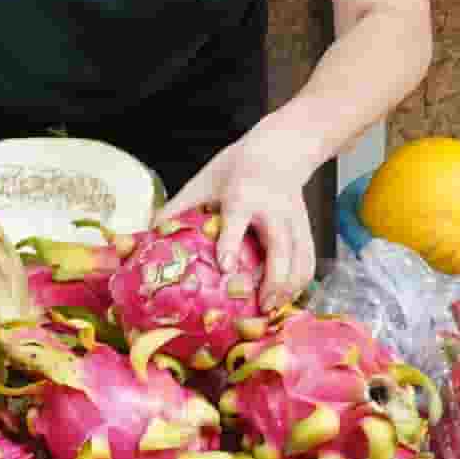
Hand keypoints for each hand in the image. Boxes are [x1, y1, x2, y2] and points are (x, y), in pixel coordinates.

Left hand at [162, 131, 321, 310]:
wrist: (280, 149)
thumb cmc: (237, 166)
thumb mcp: (205, 179)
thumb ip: (181, 205)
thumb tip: (151, 234)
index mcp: (243, 194)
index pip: (237, 219)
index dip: (231, 244)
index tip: (225, 268)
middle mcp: (273, 208)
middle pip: (280, 246)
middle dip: (274, 279)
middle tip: (261, 305)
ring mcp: (294, 218)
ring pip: (300, 257)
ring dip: (289, 287)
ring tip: (273, 309)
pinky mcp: (306, 227)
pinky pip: (309, 258)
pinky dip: (301, 282)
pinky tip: (288, 298)